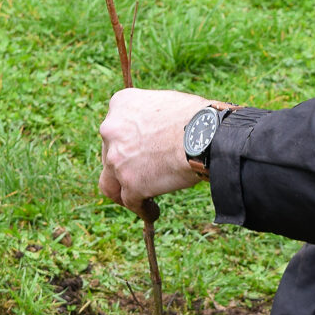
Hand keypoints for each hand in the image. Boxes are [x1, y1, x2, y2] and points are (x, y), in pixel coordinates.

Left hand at [98, 88, 216, 217]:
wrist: (205, 134)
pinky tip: (152, 212)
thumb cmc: (196, 116)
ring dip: (122, 191)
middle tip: (141, 174)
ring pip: (110, 182)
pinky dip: (141, 208)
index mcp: (120, 105)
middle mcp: (111, 130)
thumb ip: (150, 118)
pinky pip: (131, 202)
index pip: (114, 129)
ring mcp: (118, 160)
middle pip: (110, 155)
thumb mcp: (164, 103)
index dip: (124, 143)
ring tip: (138, 198)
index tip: (136, 152)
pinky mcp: (131, 184)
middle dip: (123, 166)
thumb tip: (155, 132)